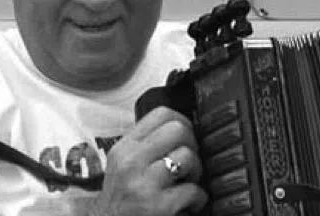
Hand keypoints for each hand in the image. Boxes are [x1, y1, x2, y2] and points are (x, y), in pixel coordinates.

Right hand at [88, 107, 207, 215]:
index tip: (185, 137)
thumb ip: (146, 146)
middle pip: (178, 130)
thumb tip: (182, 129)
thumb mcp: (123, 166)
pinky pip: (194, 191)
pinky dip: (198, 199)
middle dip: (192, 146)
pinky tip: (188, 205)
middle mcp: (131, 162)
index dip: (182, 121)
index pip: (161, 113)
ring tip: (187, 184)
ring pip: (188, 157)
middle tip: (188, 163)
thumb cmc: (122, 200)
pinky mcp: (159, 206)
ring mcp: (144, 184)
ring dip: (197, 173)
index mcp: (125, 148)